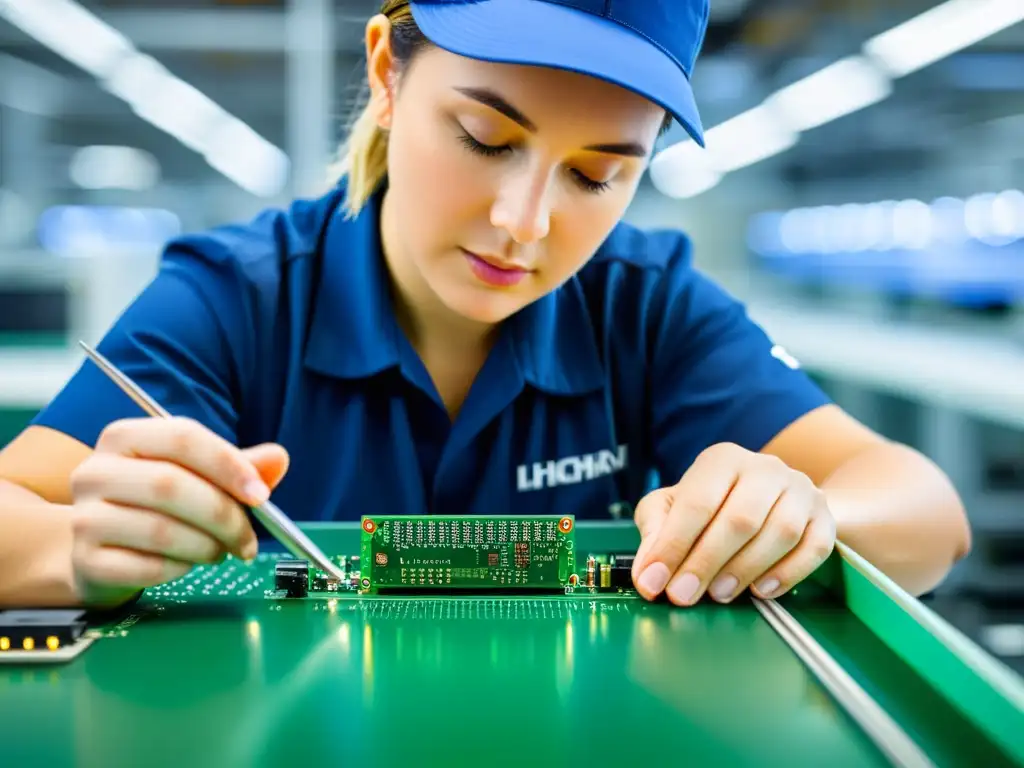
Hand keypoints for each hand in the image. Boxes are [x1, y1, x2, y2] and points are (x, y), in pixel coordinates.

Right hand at [68, 417, 288, 606]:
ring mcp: (84, 517)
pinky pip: (149, 567)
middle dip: (224, 516)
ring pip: (161, 531)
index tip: (261, 495)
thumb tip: (279, 457)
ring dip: (206, 546)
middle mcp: (95, 471)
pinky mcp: (86, 561)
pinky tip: (187, 564)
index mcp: (125, 437)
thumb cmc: (157, 506)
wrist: (100, 550)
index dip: (228, 465)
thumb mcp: (198, 477)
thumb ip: (239, 467)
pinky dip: (181, 569)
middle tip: (248, 540)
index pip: (182, 437)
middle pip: (170, 485)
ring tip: (219, 550)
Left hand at [631, 443, 834, 604]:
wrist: (774, 496)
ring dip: (746, 569)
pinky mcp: (824, 517)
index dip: (673, 546)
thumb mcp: (675, 504)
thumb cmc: (714, 503)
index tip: (653, 582)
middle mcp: (765, 468)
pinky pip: (814, 548)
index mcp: (723, 460)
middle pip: (739, 519)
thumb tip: (647, 572)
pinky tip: (762, 591)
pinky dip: (789, 573)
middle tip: (682, 596)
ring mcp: (800, 491)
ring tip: (719, 594)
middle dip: (705, 563)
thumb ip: (656, 530)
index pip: (697, 503)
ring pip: (780, 532)